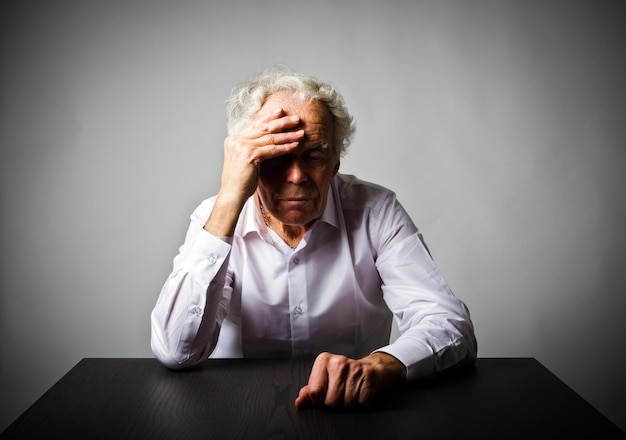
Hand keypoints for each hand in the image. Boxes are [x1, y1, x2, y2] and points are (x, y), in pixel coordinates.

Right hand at [204, 105, 303, 235]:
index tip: (281, 112)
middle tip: (295, 118)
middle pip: (263, 128)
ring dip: (287, 135)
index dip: (269, 118)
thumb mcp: (246, 161)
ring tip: (300, 133)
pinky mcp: (249, 155)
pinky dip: (285, 147)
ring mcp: (242, 146)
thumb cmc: (239, 182)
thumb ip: (253, 150)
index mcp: (233, 140)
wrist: (232, 195)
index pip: (254, 125)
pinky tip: (295, 146)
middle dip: (281, 122)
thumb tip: (268, 142)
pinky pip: (271, 149)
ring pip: (269, 138)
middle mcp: (236, 140)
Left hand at [295, 352, 405, 408]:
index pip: (314, 392)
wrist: (371, 368)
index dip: (320, 400)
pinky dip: (361, 402)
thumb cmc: (345, 376)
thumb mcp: (325, 380)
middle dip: (336, 403)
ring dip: (349, 403)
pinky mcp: (369, 375)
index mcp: (324, 360)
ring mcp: (354, 367)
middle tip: (342, 392)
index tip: (327, 393)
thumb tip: (300, 401)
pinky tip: (361, 391)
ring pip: (346, 402)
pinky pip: (361, 401)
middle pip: (331, 400)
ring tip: (352, 391)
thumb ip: (310, 391)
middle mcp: (338, 362)